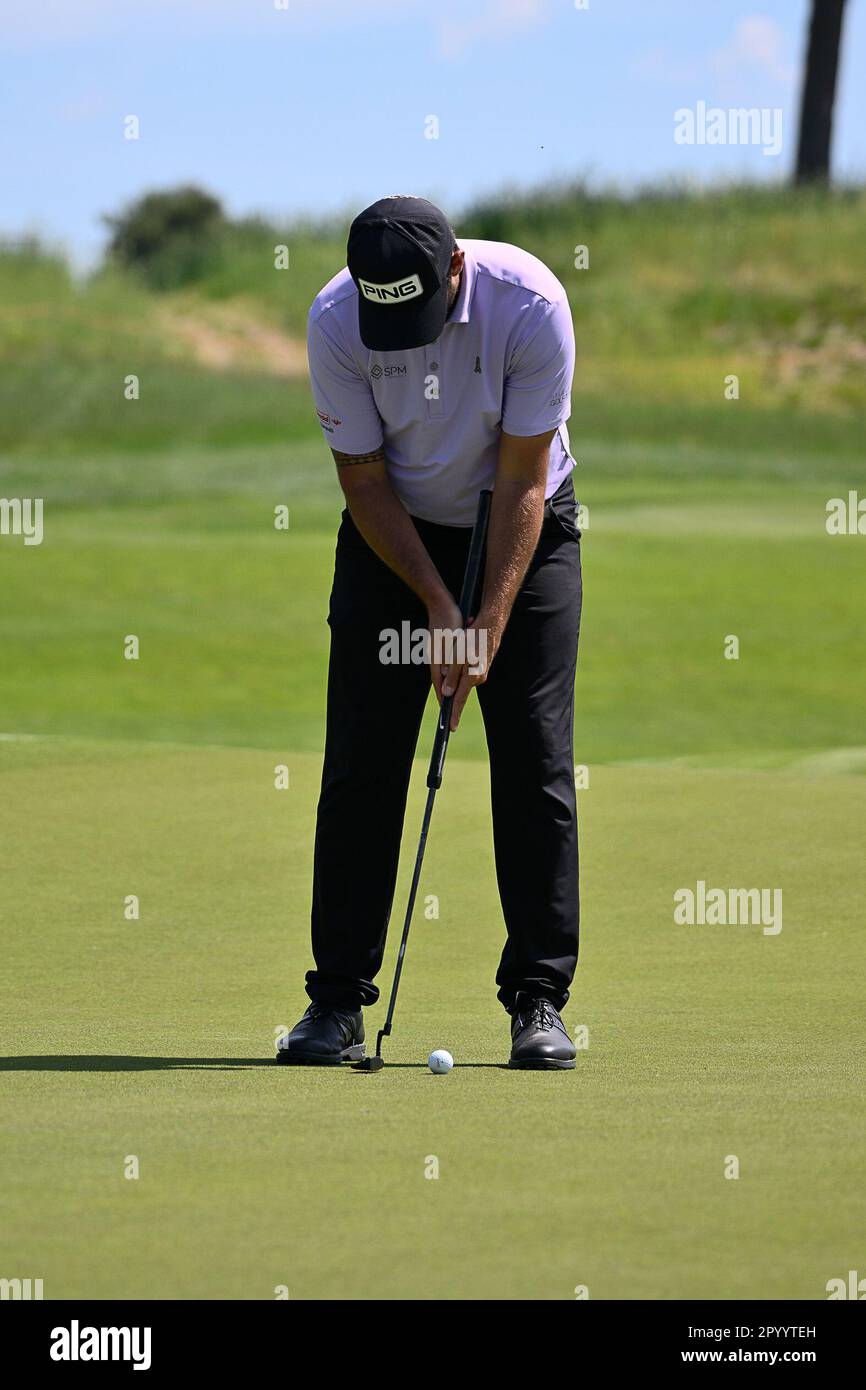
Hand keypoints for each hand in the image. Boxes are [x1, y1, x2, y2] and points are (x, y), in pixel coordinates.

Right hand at [426, 594, 463, 706]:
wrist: (440, 601)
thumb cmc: (449, 622)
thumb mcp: (452, 645)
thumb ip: (450, 667)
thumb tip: (447, 688)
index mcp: (437, 660)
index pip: (440, 686)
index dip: (444, 701)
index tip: (447, 715)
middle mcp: (434, 658)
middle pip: (440, 681)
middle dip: (446, 695)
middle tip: (450, 710)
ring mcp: (436, 651)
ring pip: (443, 672)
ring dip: (449, 683)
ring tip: (452, 696)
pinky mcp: (439, 645)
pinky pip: (445, 662)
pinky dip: (450, 670)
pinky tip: (453, 672)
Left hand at [447, 606, 502, 730]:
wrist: (491, 623)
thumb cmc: (472, 638)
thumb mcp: (457, 657)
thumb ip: (452, 676)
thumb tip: (446, 693)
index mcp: (471, 677)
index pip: (460, 700)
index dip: (454, 714)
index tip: (451, 728)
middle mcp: (478, 677)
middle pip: (460, 689)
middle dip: (451, 689)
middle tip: (443, 687)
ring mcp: (481, 671)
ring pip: (462, 677)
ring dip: (456, 667)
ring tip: (456, 653)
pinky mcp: (481, 664)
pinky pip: (467, 669)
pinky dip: (461, 662)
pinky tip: (461, 649)